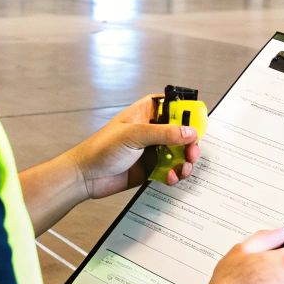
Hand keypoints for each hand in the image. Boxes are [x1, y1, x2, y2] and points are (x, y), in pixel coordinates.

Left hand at [63, 93, 200, 199]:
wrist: (85, 177)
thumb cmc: (100, 148)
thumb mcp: (134, 136)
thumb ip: (164, 133)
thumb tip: (189, 132)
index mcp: (146, 112)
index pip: (175, 106)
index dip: (189, 114)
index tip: (197, 127)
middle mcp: (152, 130)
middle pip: (182, 132)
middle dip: (190, 144)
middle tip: (191, 154)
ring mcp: (152, 149)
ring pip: (179, 153)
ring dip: (184, 162)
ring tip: (182, 169)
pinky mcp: (151, 168)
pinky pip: (171, 170)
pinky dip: (174, 174)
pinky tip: (169, 177)